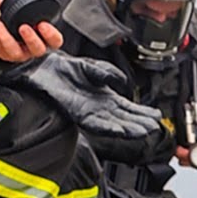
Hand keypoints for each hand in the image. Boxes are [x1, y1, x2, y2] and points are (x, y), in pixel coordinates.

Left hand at [0, 0, 62, 62]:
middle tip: (23, 27)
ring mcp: (18, 53)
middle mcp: (32, 48)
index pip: (55, 41)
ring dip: (4, 35)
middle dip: (31, 39)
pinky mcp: (3, 54)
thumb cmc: (16, 21)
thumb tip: (0, 0)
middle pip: (38, 49)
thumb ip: (12, 0)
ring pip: (13, 51)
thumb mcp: (20, 10)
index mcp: (43, 37)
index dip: (51, 34)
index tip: (43, 24)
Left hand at [8, 55, 161, 139]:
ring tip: (143, 131)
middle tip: (154, 127)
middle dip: (139, 123)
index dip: (141, 113)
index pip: (126, 108)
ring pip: (111, 123)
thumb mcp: (92, 67)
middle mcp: (96, 106)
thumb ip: (108, 73)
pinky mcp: (75, 112)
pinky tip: (119, 130)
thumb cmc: (62, 67)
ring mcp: (86, 110)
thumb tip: (123, 83)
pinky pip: (93, 123)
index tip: (155, 117)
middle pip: (122, 118)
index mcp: (103, 96)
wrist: (41, 66)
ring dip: (127, 128)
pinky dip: (108, 127)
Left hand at [176, 125, 196, 172]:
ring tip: (192, 150)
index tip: (177, 147)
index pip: (184, 156)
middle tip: (183, 148)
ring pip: (190, 165)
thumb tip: (187, 129)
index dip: (178, 150)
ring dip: (188, 158)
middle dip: (181, 155)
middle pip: (184, 163)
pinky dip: (196, 161)